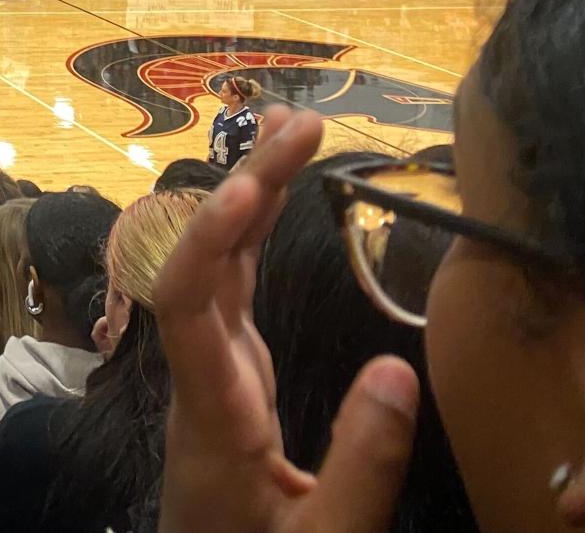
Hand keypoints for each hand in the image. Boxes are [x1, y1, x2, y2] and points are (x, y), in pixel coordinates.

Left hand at [157, 106, 417, 532]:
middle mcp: (202, 376)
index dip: (208, 238)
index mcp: (212, 411)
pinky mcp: (231, 377)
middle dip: (248, 185)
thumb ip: (361, 463)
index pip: (186, 304)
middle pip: (207, 264)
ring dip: (250, 197)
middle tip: (302, 121)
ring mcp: (213, 372)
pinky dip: (251, 238)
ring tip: (288, 128)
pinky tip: (265, 198)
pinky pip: (232, 291)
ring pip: (220, 269)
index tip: (246, 185)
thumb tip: (398, 368)